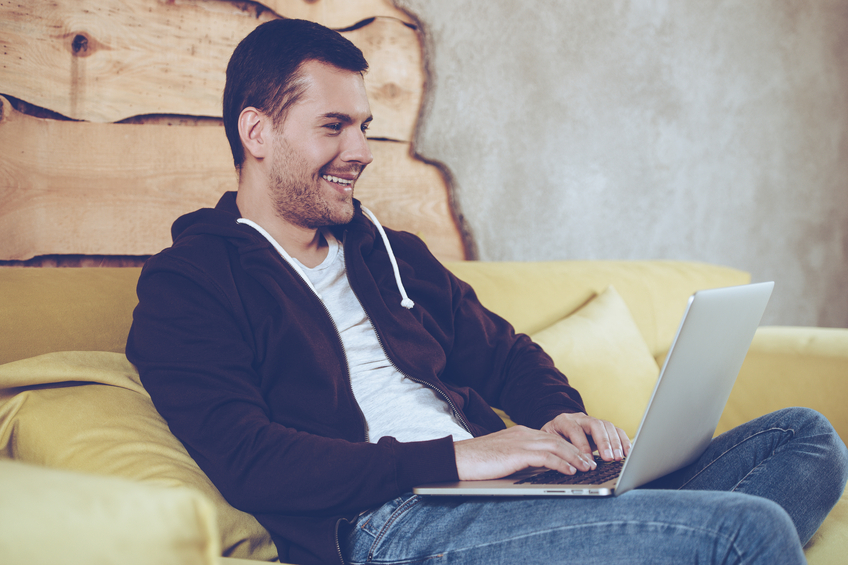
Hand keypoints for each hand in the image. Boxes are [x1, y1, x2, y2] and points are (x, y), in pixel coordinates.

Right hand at [454, 425, 597, 480]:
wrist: (457, 458)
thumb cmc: (477, 462)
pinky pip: (546, 457)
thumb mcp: (504, 457)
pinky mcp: (517, 453)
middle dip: (579, 451)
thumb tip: (538, 470)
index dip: (570, 447)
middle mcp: (523, 434)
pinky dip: (562, 463)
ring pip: (557, 446)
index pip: (552, 438)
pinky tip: (571, 470)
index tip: (583, 457)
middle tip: (593, 463)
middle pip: (559, 440)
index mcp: (520, 434)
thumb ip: (521, 458)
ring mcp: (520, 441)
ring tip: (588, 467)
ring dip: (576, 457)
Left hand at [541, 412, 630, 462]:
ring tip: (618, 457)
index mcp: (563, 421)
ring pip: (607, 426)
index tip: (588, 462)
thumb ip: (557, 451)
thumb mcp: (549, 445)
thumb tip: (567, 465)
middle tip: (609, 458)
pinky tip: (627, 452)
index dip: (582, 446)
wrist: (555, 432)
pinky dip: (623, 441)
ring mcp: (592, 421)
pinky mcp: (603, 428)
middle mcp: (579, 418)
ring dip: (615, 443)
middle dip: (603, 442)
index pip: (575, 430)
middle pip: (594, 425)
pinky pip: (616, 430)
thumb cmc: (551, 441)